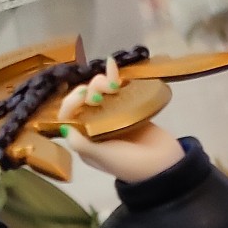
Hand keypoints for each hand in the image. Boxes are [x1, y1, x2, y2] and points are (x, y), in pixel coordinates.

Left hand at [57, 57, 184, 183]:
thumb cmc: (131, 165)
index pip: (68, 116)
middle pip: (82, 101)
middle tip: (104, 91)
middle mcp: (94, 126)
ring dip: (100, 83)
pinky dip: (112, 75)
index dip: (71, 102)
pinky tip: (111, 62)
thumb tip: (63, 127)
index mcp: (85, 140)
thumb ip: (82, 144)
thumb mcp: (104, 157)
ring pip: (97, 91)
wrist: (164, 165)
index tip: (83, 95)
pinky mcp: (127, 107)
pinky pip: (116, 89)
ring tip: (113, 85)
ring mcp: (111, 115)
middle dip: (88, 90)